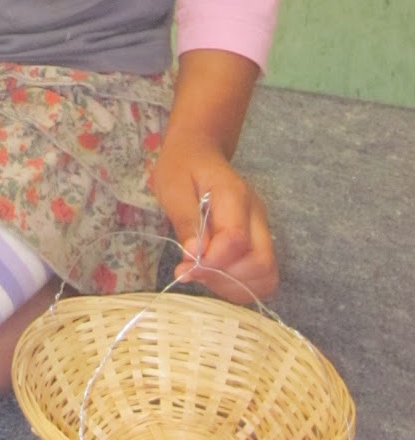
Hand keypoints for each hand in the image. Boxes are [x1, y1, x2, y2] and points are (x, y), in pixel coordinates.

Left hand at [150, 131, 277, 303]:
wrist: (199, 153)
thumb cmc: (182, 168)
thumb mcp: (172, 188)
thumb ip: (185, 221)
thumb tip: (195, 255)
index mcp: (235, 196)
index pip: (237, 240)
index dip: (212, 261)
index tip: (185, 268)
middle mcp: (257, 215)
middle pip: (262, 263)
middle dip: (225, 278)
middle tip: (194, 272)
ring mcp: (262, 230)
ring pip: (267, 275)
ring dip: (233, 285)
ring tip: (203, 273)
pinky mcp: (260, 242)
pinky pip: (262, 276)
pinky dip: (240, 286)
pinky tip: (215, 276)